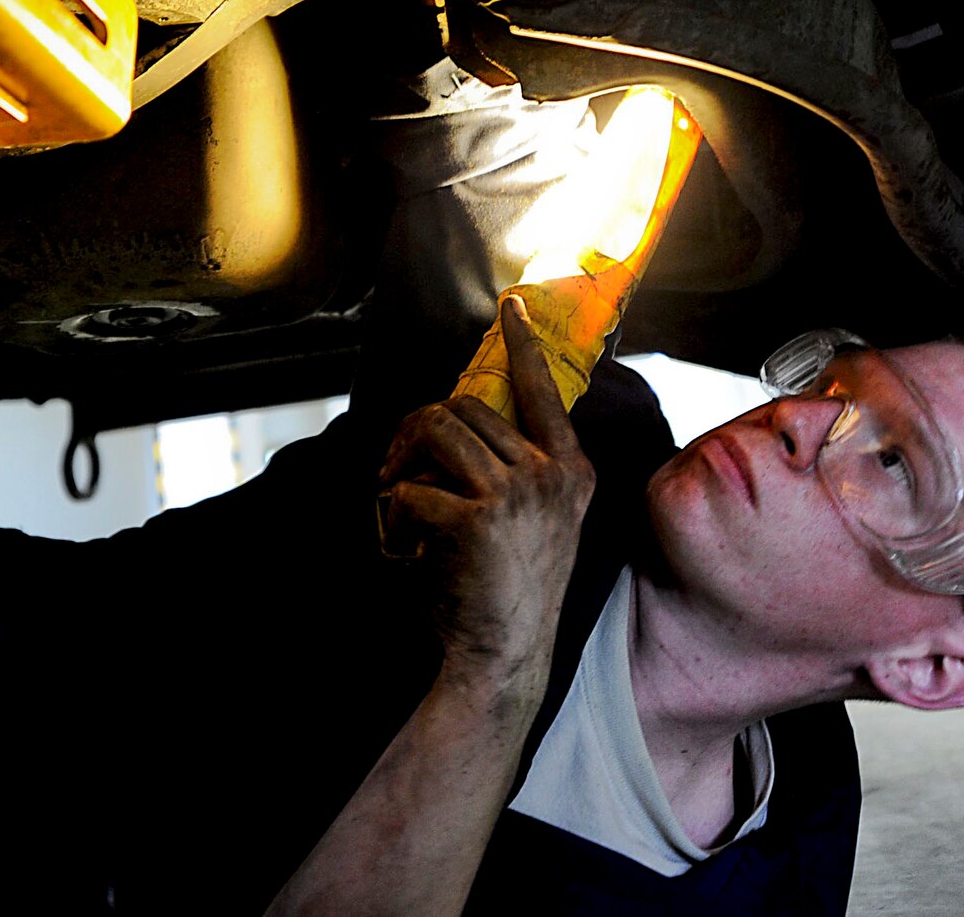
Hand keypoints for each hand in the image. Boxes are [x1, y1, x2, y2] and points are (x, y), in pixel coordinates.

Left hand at [379, 297, 595, 692]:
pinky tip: (405, 549)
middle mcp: (551, 475)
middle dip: (417, 428)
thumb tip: (459, 419)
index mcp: (572, 472)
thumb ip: (518, 470)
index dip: (524, 344)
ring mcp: (517, 494)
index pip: (545, 391)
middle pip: (464, 405)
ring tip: (394, 498)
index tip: (511, 306)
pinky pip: (408, 489)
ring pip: (435, 430)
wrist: (503, 657)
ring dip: (400, 461)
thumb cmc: (508, 591)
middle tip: (395, 469)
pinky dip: (391, 517)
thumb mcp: (538, 521)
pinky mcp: (476, 519)